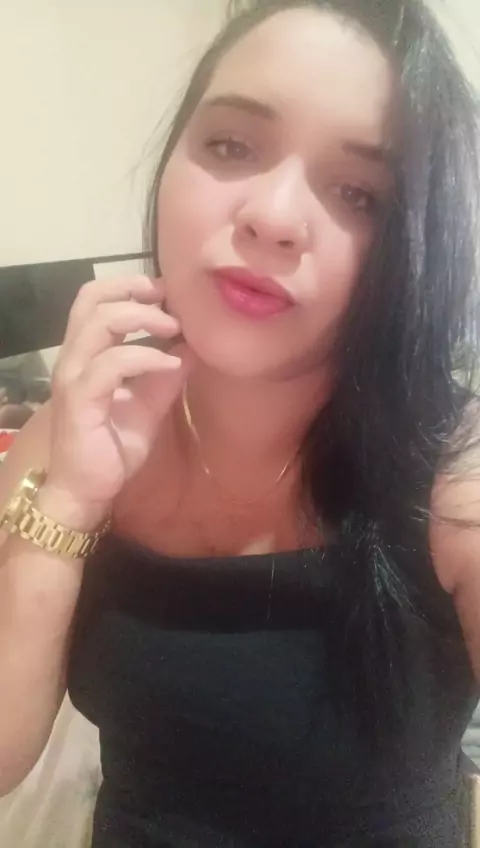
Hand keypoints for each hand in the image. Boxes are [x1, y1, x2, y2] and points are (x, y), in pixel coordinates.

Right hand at [44, 276, 188, 526]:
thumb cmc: (114, 446)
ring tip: (175, 329)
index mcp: (85, 353)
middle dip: (135, 291)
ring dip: (143, 318)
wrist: (89, 489)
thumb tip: (194, 345)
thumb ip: (166, 373)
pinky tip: (171, 364)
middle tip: (171, 304)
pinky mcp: (81, 401)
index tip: (167, 293)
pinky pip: (111, 364)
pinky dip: (146, 357)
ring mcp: (74, 377)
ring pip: (100, 323)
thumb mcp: (150, 402)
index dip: (129, 285)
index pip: (94, 298)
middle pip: (92, 298)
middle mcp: (73, 357)